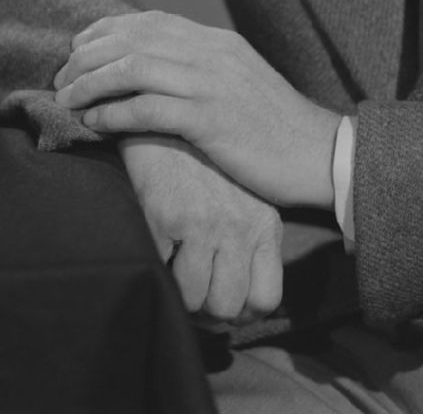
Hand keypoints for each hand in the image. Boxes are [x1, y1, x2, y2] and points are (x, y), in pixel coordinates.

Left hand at [53, 11, 340, 209]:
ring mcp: (212, 84)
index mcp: (218, 42)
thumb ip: (203, 70)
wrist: (318, 154)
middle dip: (88, 56)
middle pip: (134, 39)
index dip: (106, 30)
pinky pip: (148, 108)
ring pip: (134, 68)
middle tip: (62, 80)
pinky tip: (95, 123)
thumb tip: (159, 72)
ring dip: (91, 83)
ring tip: (67, 100)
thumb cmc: (275, 128)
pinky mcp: (211, 119)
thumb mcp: (239, 83)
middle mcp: (213, 54)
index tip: (78, 46)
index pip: (151, 21)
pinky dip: (114, 112)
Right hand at [119, 133, 282, 323]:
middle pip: (228, 306)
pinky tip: (157, 248)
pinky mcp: (166, 217)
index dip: (242, 309)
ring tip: (174, 271)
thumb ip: (250, 236)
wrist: (173, 112)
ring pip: (193, 300)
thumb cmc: (208, 160)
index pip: (266, 297)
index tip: (223, 296)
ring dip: (180, 293)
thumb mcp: (246, 193)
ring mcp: (203, 223)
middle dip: (208, 309)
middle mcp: (239, 227)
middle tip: (195, 288)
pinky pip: (161, 274)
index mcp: (264, 223)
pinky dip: (156, 269)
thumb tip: (242, 292)